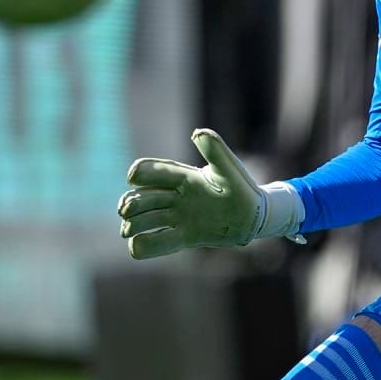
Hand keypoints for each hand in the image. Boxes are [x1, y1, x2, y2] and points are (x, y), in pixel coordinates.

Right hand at [117, 128, 303, 258]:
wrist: (254, 216)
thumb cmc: (241, 188)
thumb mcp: (229, 168)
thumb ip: (215, 151)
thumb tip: (197, 133)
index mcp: (184, 177)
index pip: (152, 171)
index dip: (139, 172)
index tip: (133, 177)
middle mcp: (176, 197)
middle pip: (142, 198)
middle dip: (130, 203)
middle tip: (126, 210)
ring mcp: (179, 218)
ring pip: (144, 221)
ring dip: (132, 225)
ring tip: (128, 229)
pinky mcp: (184, 237)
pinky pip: (157, 243)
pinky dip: (143, 246)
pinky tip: (137, 246)